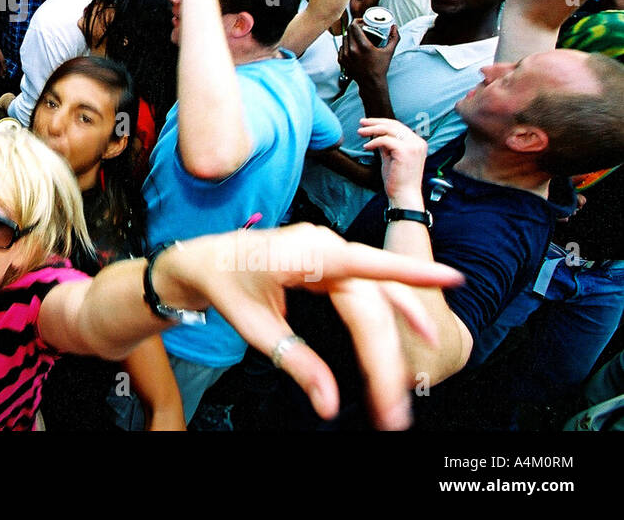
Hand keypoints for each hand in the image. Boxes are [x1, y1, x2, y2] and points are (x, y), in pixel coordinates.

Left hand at [178, 224, 462, 428]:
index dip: (408, 273)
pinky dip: (397, 311)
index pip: (363, 265)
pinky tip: (422, 331)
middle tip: (393, 410)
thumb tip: (329, 402)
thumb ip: (295, 361)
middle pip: (372, 305)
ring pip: (378, 299)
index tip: (449, 278)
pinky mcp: (335, 262)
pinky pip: (372, 288)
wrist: (207, 260)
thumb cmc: (227, 285)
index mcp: (304, 253)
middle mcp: (325, 246)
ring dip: (396, 343)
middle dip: (386, 359)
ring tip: (405, 390)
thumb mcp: (254, 327)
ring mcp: (332, 252)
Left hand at [339, 20, 398, 87]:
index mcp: (363, 46)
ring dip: (351, 35)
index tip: (364, 22)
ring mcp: (345, 55)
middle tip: (362, 28)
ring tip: (359, 36)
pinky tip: (354, 45)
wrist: (371, 82)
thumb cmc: (380, 68)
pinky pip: (342, 46)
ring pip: (344, 38)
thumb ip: (394, 38)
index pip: (354, 26)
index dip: (358, 21)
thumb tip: (394, 27)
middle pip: (349, 30)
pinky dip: (347, 44)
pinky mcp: (342, 60)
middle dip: (355, 27)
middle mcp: (352, 50)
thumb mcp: (389, 51)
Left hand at [357, 118, 427, 203]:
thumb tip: (376, 134)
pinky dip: (374, 142)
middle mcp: (417, 142)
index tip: (367, 123)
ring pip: (389, 130)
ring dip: (372, 129)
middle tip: (361, 123)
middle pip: (394, 125)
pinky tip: (366, 147)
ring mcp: (413, 146)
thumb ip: (387, 145)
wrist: (404, 195)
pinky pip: (385, 140)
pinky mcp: (405, 151)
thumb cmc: (398, 180)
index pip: (398, 126)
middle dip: (375, 122)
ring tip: (360, 132)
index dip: (382, 122)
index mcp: (417, 143)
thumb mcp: (391, 157)